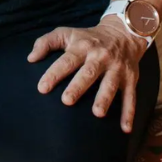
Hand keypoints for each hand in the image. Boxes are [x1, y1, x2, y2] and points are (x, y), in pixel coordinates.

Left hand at [27, 18, 146, 132]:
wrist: (123, 32)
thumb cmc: (88, 38)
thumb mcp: (66, 33)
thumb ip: (46, 43)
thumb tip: (30, 58)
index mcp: (82, 47)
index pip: (66, 61)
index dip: (54, 73)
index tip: (42, 88)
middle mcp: (100, 57)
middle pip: (88, 72)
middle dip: (78, 86)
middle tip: (67, 100)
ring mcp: (116, 68)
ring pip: (110, 84)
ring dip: (104, 98)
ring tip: (97, 113)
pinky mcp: (130, 78)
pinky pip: (131, 97)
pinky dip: (129, 113)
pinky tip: (125, 129)